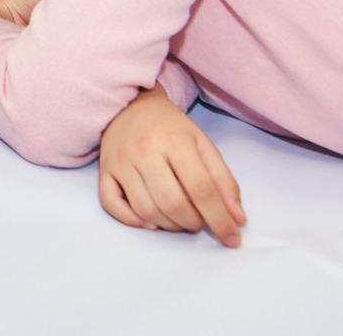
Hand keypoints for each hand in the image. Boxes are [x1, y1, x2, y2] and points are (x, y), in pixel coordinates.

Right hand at [98, 88, 245, 247]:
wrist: (131, 104)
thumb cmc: (171, 127)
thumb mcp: (203, 144)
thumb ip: (223, 180)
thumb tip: (237, 219)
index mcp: (175, 141)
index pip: (201, 189)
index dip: (220, 219)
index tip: (233, 239)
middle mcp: (145, 151)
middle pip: (172, 202)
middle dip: (192, 223)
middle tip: (199, 222)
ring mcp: (121, 161)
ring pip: (145, 209)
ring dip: (168, 225)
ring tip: (179, 220)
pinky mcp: (104, 169)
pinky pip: (111, 203)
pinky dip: (131, 220)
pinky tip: (149, 221)